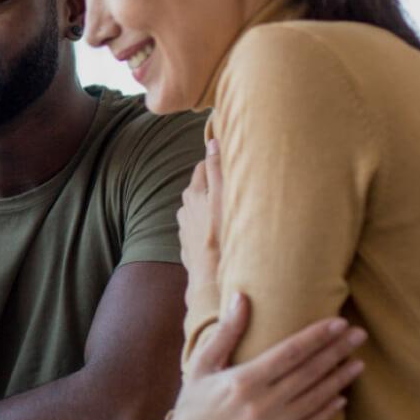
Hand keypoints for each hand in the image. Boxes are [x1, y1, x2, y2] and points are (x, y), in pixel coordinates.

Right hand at [157, 294, 365, 419]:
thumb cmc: (193, 406)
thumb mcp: (202, 365)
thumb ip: (226, 332)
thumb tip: (241, 297)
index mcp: (243, 380)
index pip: (290, 352)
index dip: (317, 336)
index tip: (339, 322)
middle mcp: (262, 404)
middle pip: (309, 372)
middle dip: (337, 351)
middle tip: (359, 335)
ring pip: (315, 399)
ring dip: (340, 379)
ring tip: (358, 362)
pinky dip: (328, 411)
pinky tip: (341, 398)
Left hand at [176, 139, 222, 290]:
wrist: (211, 277)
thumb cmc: (221, 235)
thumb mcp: (222, 198)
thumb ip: (217, 169)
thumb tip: (212, 141)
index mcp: (192, 194)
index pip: (203, 168)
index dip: (217, 165)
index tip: (231, 166)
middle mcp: (184, 209)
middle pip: (200, 189)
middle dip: (214, 186)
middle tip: (235, 189)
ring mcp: (185, 228)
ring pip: (199, 210)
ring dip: (211, 209)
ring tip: (230, 214)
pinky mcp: (188, 246)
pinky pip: (200, 230)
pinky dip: (208, 228)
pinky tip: (221, 234)